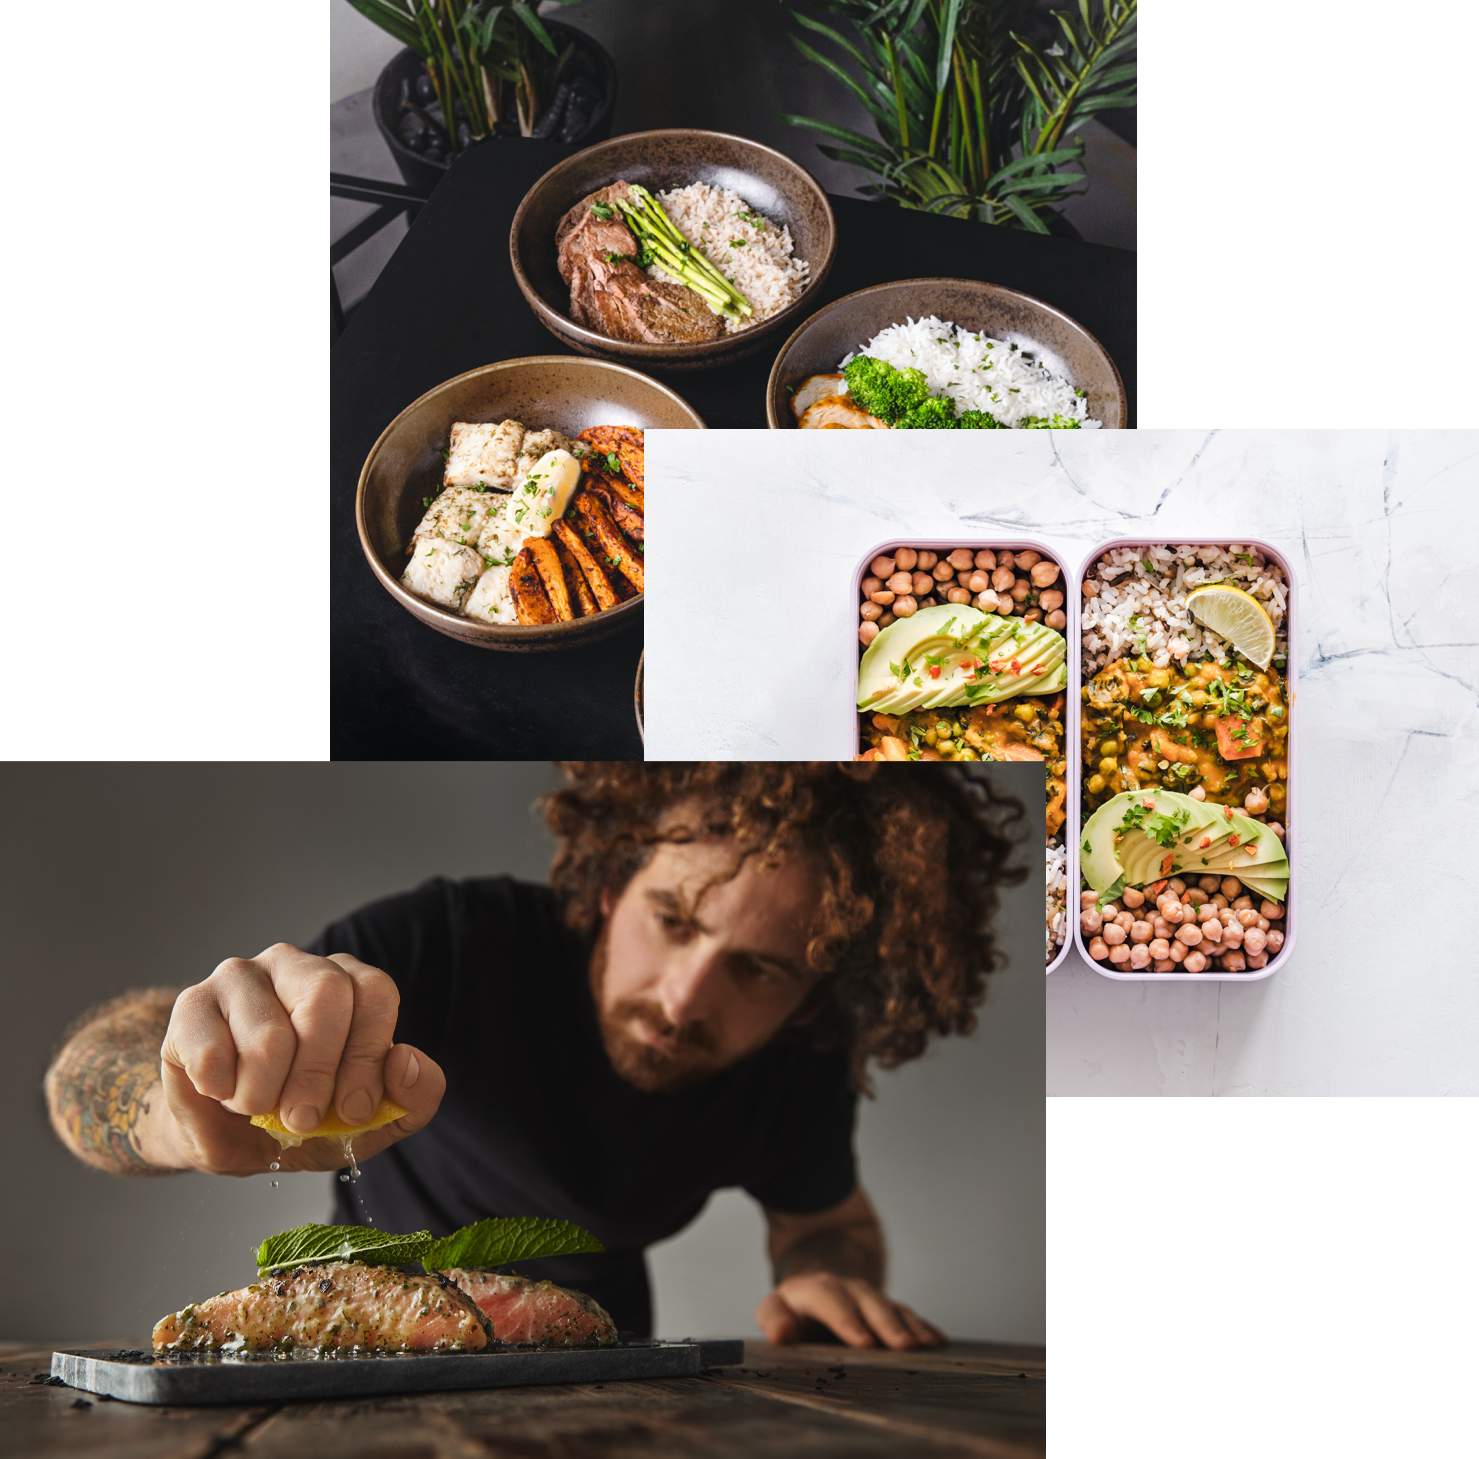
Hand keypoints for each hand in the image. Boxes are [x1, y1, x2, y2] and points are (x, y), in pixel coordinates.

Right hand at [147, 944, 444, 1175]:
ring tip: (257, 1103)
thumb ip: (412, 1096)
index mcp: (349, 982)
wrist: (225, 1135)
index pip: (375, 993)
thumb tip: (406, 1060)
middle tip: (301, 1117)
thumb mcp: (368, 1122)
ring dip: (264, 1095)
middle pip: (325, 995)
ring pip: (269, 1034)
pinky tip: (221, 1091)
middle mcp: (298, 965)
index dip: (367, 1057)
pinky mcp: (191, 1002)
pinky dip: (222, 1091)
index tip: (353, 1108)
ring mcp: (241, 976)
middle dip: (317, 1075)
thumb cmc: (301, 1117)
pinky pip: (212, 1051)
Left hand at [756, 1273, 946, 1349]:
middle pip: (868, 1302)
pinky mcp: (886, 1309)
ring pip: (892, 1307)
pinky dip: (923, 1328)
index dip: (847, 1320)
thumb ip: (774, 1318)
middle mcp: (846, 1289)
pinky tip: (937, 1342)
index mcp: (815, 1290)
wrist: (814, 1290)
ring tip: (925, 1346)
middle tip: (904, 1347)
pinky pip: (908, 1315)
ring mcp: (869, 1298)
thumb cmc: (792, 1310)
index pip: (829, 1300)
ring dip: (910, 1327)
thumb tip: (782, 1333)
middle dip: (887, 1324)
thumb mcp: (774, 1310)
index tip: (863, 1343)